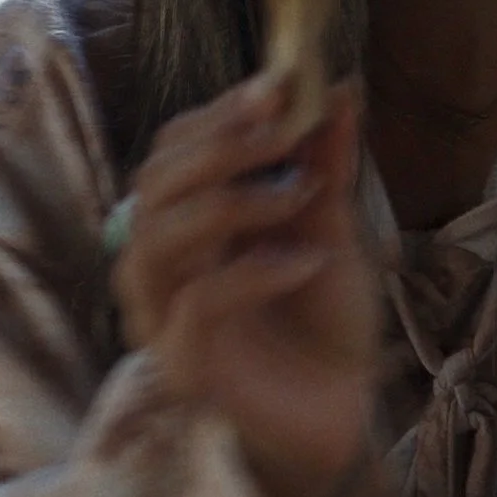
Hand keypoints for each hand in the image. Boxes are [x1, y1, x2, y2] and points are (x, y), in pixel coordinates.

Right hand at [111, 70, 382, 496]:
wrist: (342, 409)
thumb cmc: (324, 320)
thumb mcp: (332, 228)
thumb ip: (325, 164)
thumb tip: (338, 87)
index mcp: (187, 221)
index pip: (173, 150)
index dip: (220, 114)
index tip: (279, 86)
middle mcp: (161, 264)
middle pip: (154, 185)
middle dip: (221, 147)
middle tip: (285, 132)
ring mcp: (162, 316)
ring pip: (159, 238)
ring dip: (231, 202)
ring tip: (300, 196)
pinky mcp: (183, 365)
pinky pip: (198, 303)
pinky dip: (253, 271)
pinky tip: (306, 260)